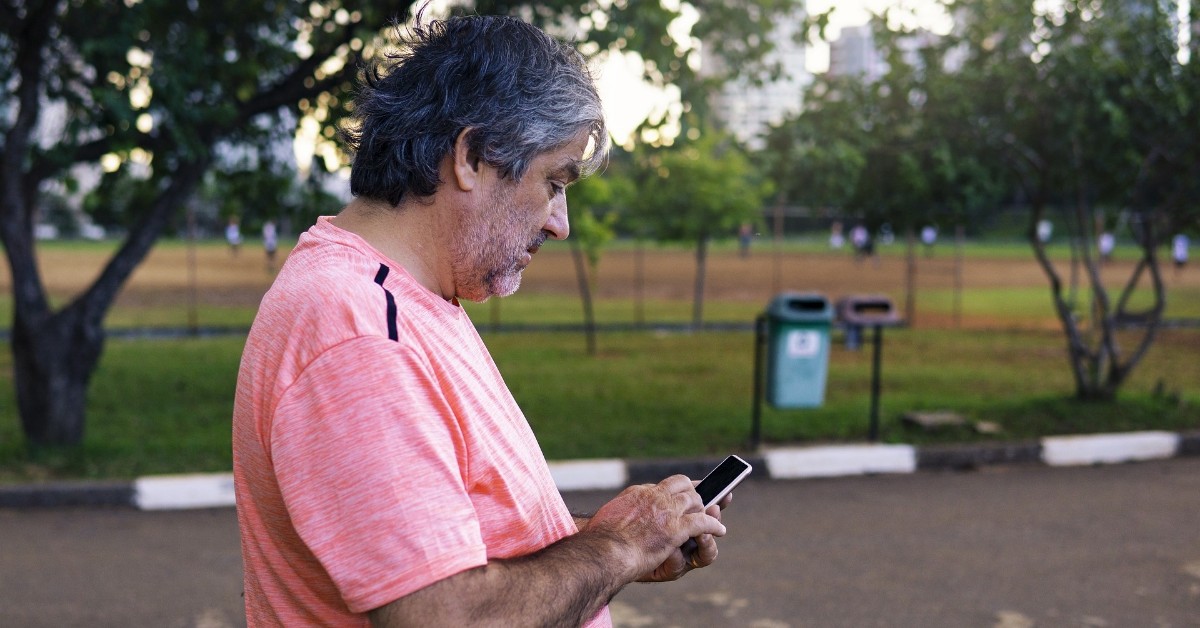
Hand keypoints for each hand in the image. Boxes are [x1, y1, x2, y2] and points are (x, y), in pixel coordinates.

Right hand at [583, 475, 725, 582]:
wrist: (604, 550)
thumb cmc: (600, 539)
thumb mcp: (610, 515)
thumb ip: (623, 510)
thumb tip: (625, 512)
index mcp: (639, 493)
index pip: (663, 485)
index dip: (675, 489)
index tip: (679, 493)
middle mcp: (656, 497)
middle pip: (684, 487)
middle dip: (694, 494)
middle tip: (700, 503)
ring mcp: (668, 512)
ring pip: (696, 501)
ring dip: (705, 508)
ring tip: (711, 515)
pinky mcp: (676, 529)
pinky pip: (702, 522)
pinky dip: (714, 525)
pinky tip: (720, 530)